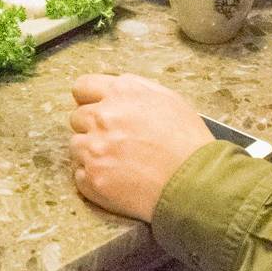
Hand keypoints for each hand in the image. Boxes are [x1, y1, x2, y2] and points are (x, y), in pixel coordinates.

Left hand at [69, 74, 213, 221]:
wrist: (196, 183)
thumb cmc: (188, 143)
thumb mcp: (167, 99)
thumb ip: (133, 91)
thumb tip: (115, 94)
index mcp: (122, 92)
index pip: (82, 87)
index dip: (89, 100)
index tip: (94, 109)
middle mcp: (103, 116)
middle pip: (76, 117)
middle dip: (92, 127)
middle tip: (114, 140)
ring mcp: (95, 148)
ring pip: (75, 145)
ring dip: (91, 152)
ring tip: (117, 162)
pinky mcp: (92, 178)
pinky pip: (79, 174)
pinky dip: (93, 177)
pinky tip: (116, 179)